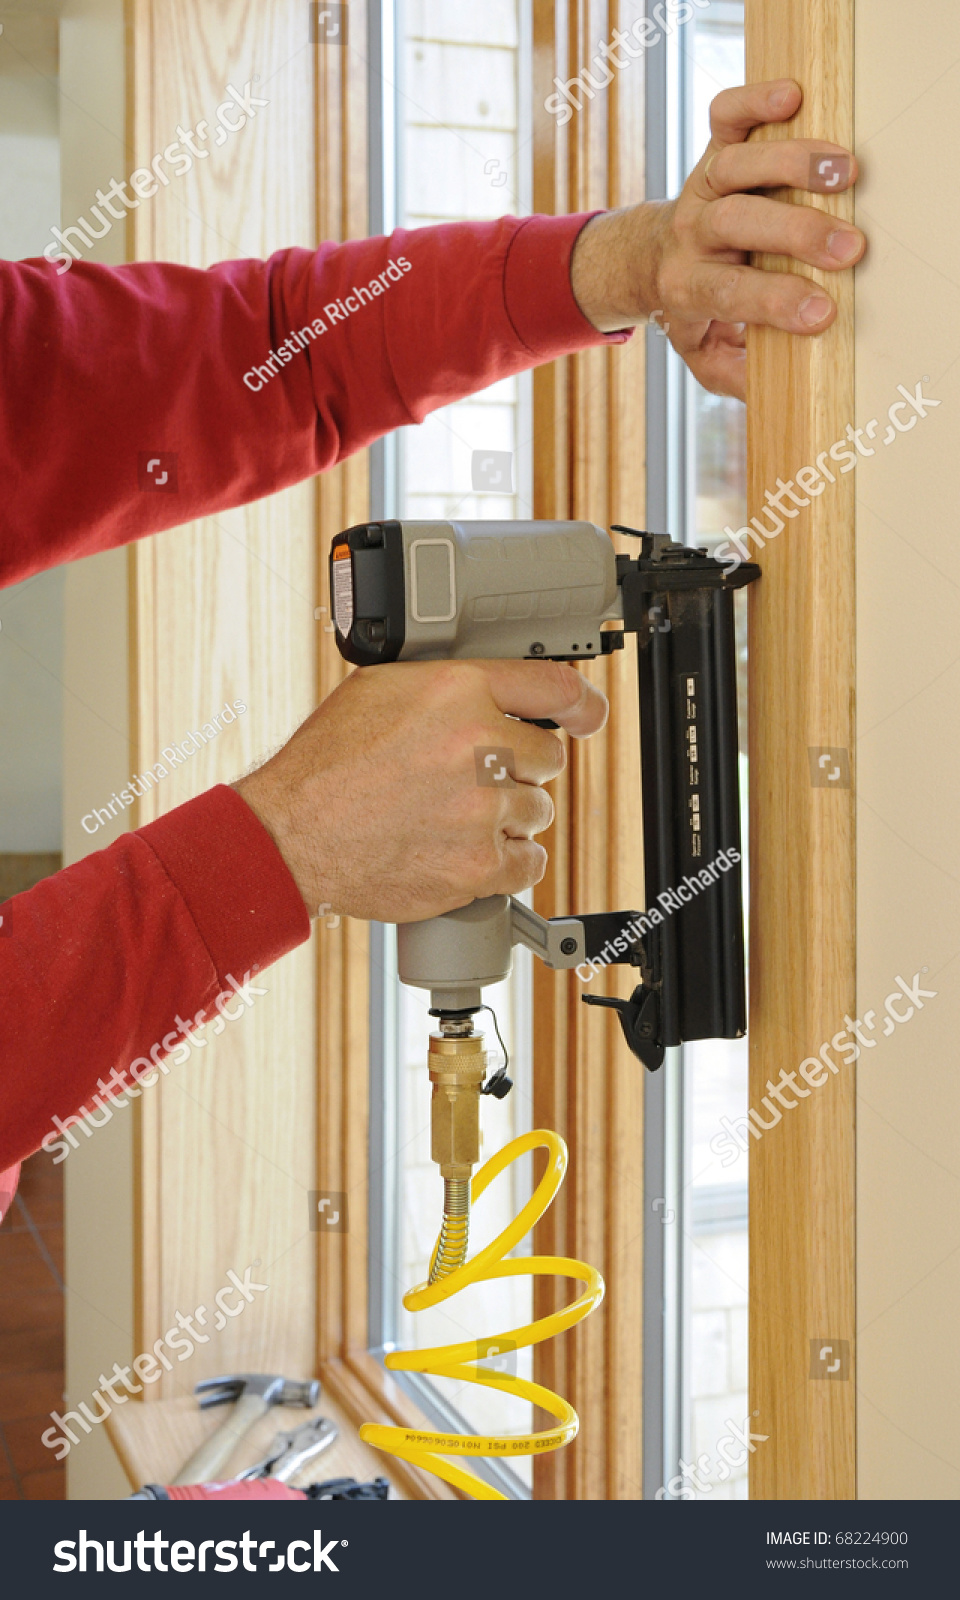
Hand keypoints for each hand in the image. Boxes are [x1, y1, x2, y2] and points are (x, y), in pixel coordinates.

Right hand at [233, 659, 607, 922]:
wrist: (290, 835)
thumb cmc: (325, 765)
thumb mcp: (380, 691)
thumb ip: (446, 688)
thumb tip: (493, 693)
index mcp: (456, 689)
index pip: (552, 686)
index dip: (581, 703)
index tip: (588, 715)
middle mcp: (477, 744)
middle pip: (546, 759)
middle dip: (517, 770)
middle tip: (471, 781)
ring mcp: (482, 808)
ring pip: (537, 812)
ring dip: (507, 818)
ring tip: (452, 819)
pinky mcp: (478, 865)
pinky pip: (529, 863)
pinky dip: (508, 863)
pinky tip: (470, 852)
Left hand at [570, 79, 864, 398]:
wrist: (648, 256)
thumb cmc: (691, 309)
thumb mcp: (704, 354)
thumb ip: (733, 374)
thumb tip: (768, 389)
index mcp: (686, 285)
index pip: (728, 291)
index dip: (774, 301)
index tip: (823, 313)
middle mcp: (691, 230)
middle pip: (735, 222)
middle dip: (793, 232)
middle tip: (849, 247)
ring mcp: (701, 183)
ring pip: (734, 163)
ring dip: (789, 163)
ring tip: (843, 172)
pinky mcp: (714, 147)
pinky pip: (727, 115)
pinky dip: (755, 99)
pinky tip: (792, 98)